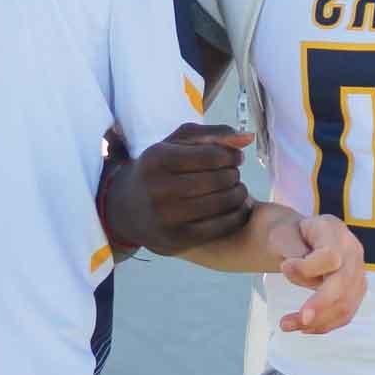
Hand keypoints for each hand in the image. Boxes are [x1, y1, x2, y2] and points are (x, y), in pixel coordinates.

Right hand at [105, 122, 252, 250]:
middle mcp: (159, 187)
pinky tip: (235, 209)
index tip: (234, 158)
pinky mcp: (177, 239)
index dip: (231, 156)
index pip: (213, 155)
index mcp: (157, 158)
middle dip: (234, 175)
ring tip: (237, 191)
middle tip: (233, 176)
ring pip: (222, 203)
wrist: (126, 210)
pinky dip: (236, 216)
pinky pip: (220, 227)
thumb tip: (248, 137)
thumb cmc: (159, 171)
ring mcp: (167, 217)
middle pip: (219, 180)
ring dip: (239, 195)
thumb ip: (213, 135)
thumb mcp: (176, 145)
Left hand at [268, 210, 365, 334]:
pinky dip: (324, 324)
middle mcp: (352, 252)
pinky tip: (304, 327)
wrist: (301, 238)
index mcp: (335, 232)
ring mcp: (357, 273)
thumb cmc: (290, 234)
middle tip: (296, 319)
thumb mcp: (282, 233)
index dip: (307, 268)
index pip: (331, 256)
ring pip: (345, 304)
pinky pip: (345, 314)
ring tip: (287, 325)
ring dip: (317, 320)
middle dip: (320, 305)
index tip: (284, 267)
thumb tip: (292, 268)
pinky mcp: (355, 292)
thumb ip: (289, 247)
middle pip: (343, 284)